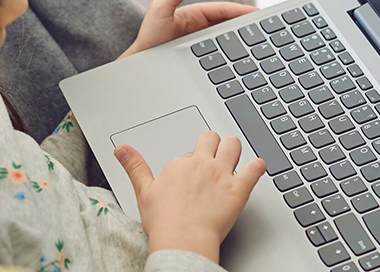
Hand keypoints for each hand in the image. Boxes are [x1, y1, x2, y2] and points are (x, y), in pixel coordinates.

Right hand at [114, 131, 266, 263]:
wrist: (183, 241)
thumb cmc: (165, 223)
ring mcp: (222, 175)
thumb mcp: (143, 191)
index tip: (190, 176)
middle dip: (213, 144)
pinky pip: (255, 168)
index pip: (189, 153)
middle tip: (213, 157)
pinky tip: (255, 169)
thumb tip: (121, 149)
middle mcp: (202, 165)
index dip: (191, 163)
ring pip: (234, 144)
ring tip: (232, 158)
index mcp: (180, 164)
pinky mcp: (239, 189)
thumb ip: (134, 166)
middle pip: (212, 138)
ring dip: (234, 149)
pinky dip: (258, 166)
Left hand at [119, 0, 256, 58]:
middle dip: (249, 25)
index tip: (258, 13)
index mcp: (196, 13)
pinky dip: (236, 56)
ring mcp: (202, 43)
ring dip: (245, 41)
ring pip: (229, 40)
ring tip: (264, 45)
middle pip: (230, 24)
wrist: (140, 65)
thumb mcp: (159, 8)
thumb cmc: (149, 36)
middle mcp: (201, 27)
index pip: (224, 10)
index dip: (242, 11)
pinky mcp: (203, 58)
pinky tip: (248, 61)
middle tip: (269, 28)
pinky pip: (223, 55)